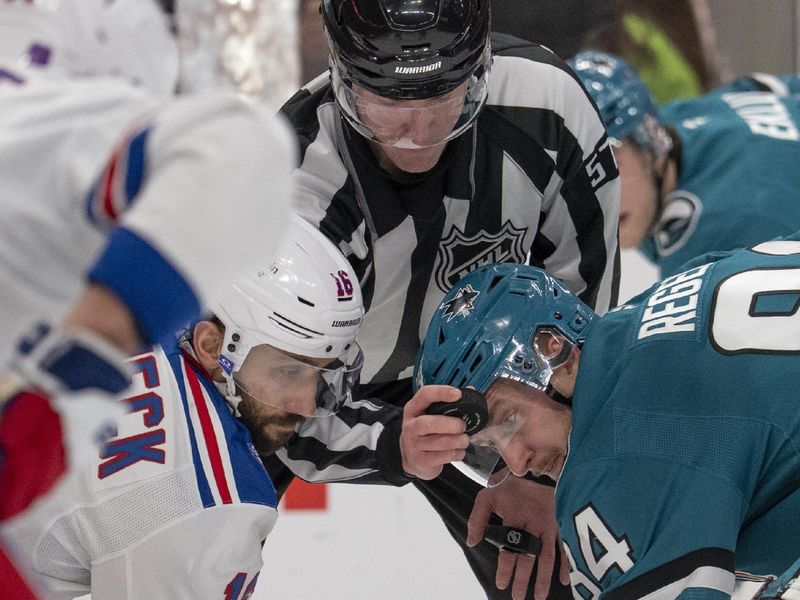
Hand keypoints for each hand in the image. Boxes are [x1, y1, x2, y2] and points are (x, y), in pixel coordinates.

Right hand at [399, 385, 469, 479]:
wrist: (411, 457)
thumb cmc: (425, 432)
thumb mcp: (429, 415)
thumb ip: (446, 404)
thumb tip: (471, 393)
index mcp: (414, 409)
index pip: (425, 395)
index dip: (441, 392)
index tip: (457, 394)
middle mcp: (411, 426)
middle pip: (430, 423)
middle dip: (451, 425)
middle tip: (462, 426)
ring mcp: (414, 444)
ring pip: (440, 442)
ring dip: (458, 441)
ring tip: (464, 440)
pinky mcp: (422, 460)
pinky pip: (444, 456)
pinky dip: (457, 453)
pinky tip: (458, 450)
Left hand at [467, 473, 568, 599]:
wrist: (534, 466)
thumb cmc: (508, 483)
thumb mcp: (487, 496)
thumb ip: (478, 519)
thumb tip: (472, 542)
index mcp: (515, 517)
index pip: (509, 547)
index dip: (505, 568)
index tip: (501, 584)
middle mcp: (534, 523)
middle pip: (528, 556)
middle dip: (523, 579)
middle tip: (518, 597)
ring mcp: (550, 524)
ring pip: (548, 556)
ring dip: (544, 578)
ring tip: (540, 596)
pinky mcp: (560, 523)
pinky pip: (564, 546)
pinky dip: (565, 564)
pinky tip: (564, 580)